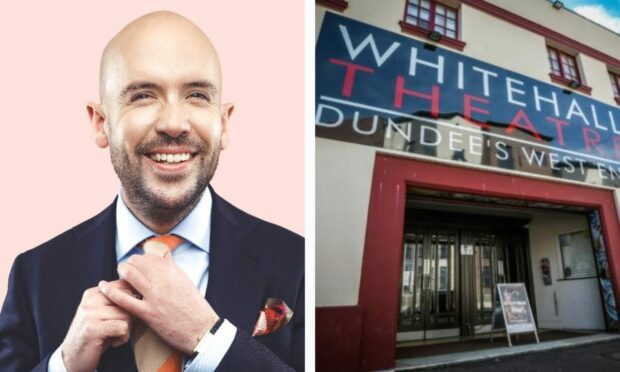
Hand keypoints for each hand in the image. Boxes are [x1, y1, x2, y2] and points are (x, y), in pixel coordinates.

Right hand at [61, 280, 133, 371]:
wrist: (73, 357)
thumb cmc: (96, 334)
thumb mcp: (103, 313)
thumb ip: (116, 301)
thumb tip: (140, 292)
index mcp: (93, 293)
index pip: (123, 285)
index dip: (131, 300)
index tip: (125, 313)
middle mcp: (90, 300)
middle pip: (127, 299)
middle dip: (129, 315)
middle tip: (118, 327)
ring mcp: (90, 314)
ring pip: (127, 314)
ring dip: (126, 329)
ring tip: (113, 335)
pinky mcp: (93, 329)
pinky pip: (123, 328)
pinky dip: (123, 338)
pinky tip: (113, 342)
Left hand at [100, 253, 217, 354]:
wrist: (200, 328)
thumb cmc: (193, 305)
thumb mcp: (186, 280)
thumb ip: (173, 266)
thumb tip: (165, 253)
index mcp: (173, 271)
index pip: (149, 257)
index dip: (139, 259)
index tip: (136, 264)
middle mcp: (163, 280)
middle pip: (137, 263)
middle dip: (128, 264)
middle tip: (125, 269)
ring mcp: (155, 296)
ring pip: (130, 275)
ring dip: (121, 273)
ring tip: (119, 275)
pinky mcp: (148, 313)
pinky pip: (125, 300)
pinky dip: (111, 292)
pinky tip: (103, 287)